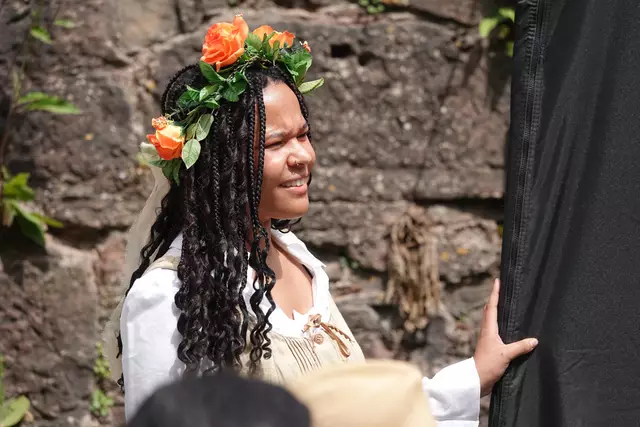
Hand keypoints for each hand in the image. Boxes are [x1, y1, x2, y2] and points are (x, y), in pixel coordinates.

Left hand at [473, 279, 537, 396]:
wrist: (476, 381)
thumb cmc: (487, 365)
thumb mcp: (505, 355)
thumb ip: (520, 347)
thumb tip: (535, 340)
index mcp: (489, 329)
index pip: (492, 307)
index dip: (495, 294)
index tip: (497, 281)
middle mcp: (487, 331)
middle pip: (490, 311)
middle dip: (495, 299)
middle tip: (501, 288)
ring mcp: (488, 339)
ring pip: (491, 320)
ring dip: (496, 310)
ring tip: (504, 303)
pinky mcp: (490, 347)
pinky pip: (495, 330)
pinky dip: (500, 323)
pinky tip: (507, 328)